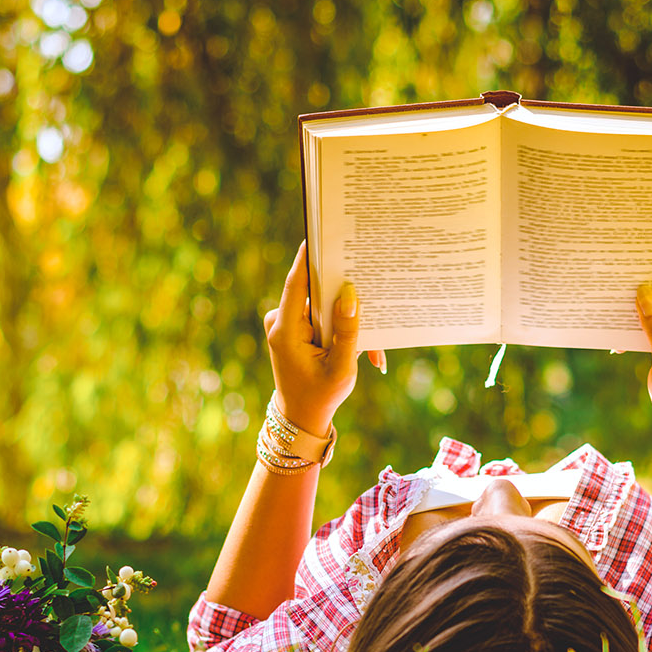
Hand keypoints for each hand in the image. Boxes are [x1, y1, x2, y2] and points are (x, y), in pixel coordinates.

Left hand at [262, 242, 382, 435]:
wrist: (301, 419)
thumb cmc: (321, 396)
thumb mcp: (341, 367)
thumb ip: (348, 330)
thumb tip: (350, 293)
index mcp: (285, 330)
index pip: (297, 283)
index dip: (309, 257)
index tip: (320, 233)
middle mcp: (280, 322)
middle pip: (313, 293)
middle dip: (342, 296)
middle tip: (366, 277)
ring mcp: (285, 326)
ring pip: (320, 307)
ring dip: (345, 320)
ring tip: (371, 346)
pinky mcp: (294, 331)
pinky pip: (318, 319)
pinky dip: (339, 329)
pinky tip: (362, 351)